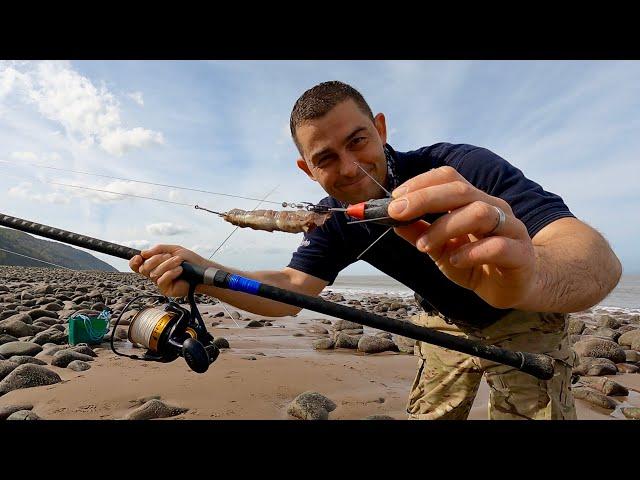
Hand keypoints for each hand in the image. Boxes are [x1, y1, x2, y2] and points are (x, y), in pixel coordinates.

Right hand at [129, 244, 207, 297]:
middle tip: (169, 256)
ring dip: (167, 264)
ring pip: (154, 273)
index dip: (134, 262)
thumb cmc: (189, 260)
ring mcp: (160, 282)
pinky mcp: (166, 289)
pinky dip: (170, 273)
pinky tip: (179, 270)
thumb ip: (158, 249)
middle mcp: (155, 274)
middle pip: (144, 268)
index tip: (139, 257)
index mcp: (154, 264)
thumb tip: (143, 253)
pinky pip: (161, 280)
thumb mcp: (173, 249)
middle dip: (156, 259)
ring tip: (179, 262)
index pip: (137, 265)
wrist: (201, 269)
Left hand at [388, 166, 536, 309]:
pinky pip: (497, 245)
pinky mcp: (520, 254)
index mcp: (474, 201)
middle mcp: (493, 208)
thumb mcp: (441, 249)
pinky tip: (455, 260)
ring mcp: (510, 229)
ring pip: (479, 212)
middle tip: (397, 213)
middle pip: (461, 190)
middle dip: (425, 198)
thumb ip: (420, 233)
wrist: (516, 287)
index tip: (395, 198)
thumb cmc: (477, 263)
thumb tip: (393, 221)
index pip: (449, 178)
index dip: (421, 183)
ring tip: (423, 246)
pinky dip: (471, 252)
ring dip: (445, 227)